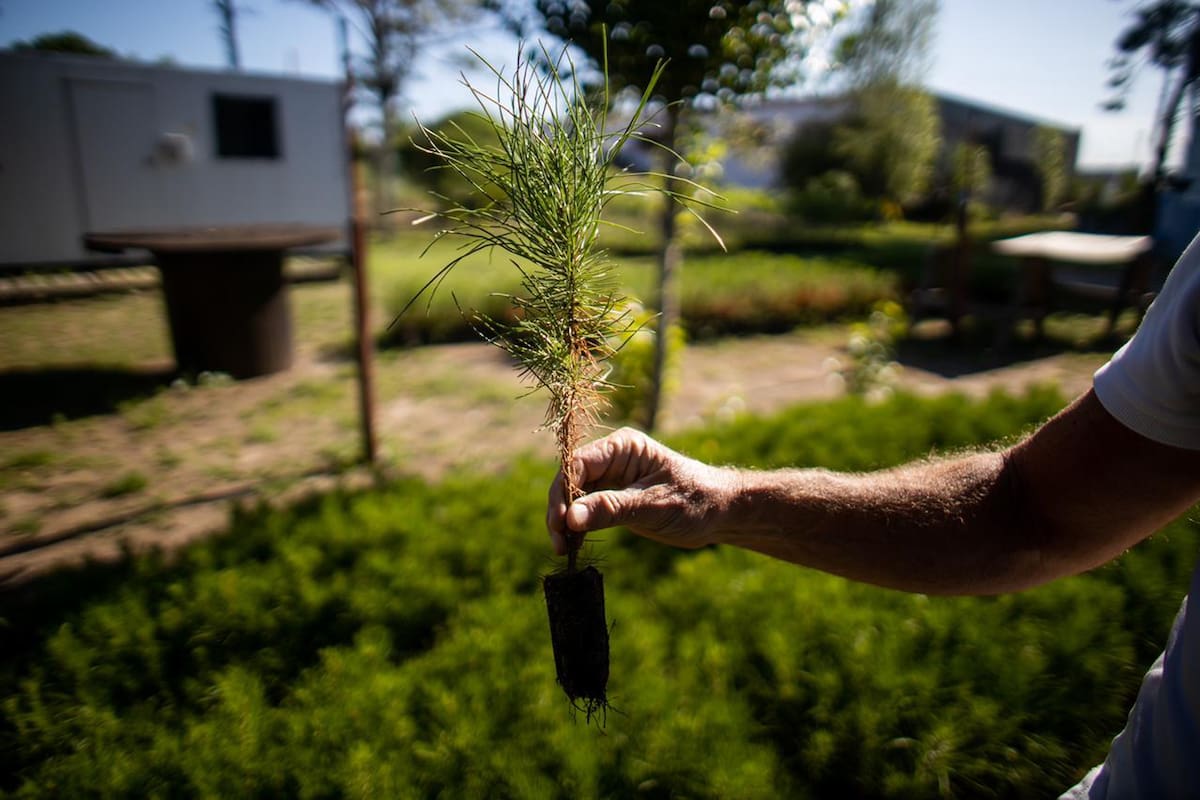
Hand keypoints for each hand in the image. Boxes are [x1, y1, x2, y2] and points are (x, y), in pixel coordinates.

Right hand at [546, 427, 736, 554]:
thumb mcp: (653, 505)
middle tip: (559, 542)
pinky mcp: (613, 499)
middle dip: (561, 510)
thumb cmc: (695, 500)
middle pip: (570, 480)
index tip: (561, 522)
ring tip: (564, 549)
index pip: (579, 463)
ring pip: (574, 498)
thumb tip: (571, 518)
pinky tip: (573, 546)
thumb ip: (612, 509)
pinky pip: (586, 511)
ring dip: (565, 522)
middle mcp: (612, 458)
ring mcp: (611, 479)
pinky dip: (577, 528)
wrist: (719, 513)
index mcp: (623, 446)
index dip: (564, 492)